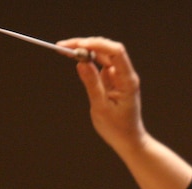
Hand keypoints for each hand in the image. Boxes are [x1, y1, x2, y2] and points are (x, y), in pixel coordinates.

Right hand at [56, 37, 147, 153]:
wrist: (128, 140)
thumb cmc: (118, 128)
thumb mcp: (101, 107)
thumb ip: (92, 84)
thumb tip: (81, 62)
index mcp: (127, 81)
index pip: (116, 52)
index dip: (97, 44)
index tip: (77, 46)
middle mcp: (125, 75)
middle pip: (107, 49)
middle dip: (86, 44)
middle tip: (63, 47)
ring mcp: (119, 76)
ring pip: (102, 54)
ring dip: (84, 50)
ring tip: (64, 50)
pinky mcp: (113, 80)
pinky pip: (100, 63)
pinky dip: (87, 59)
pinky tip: (74, 57)